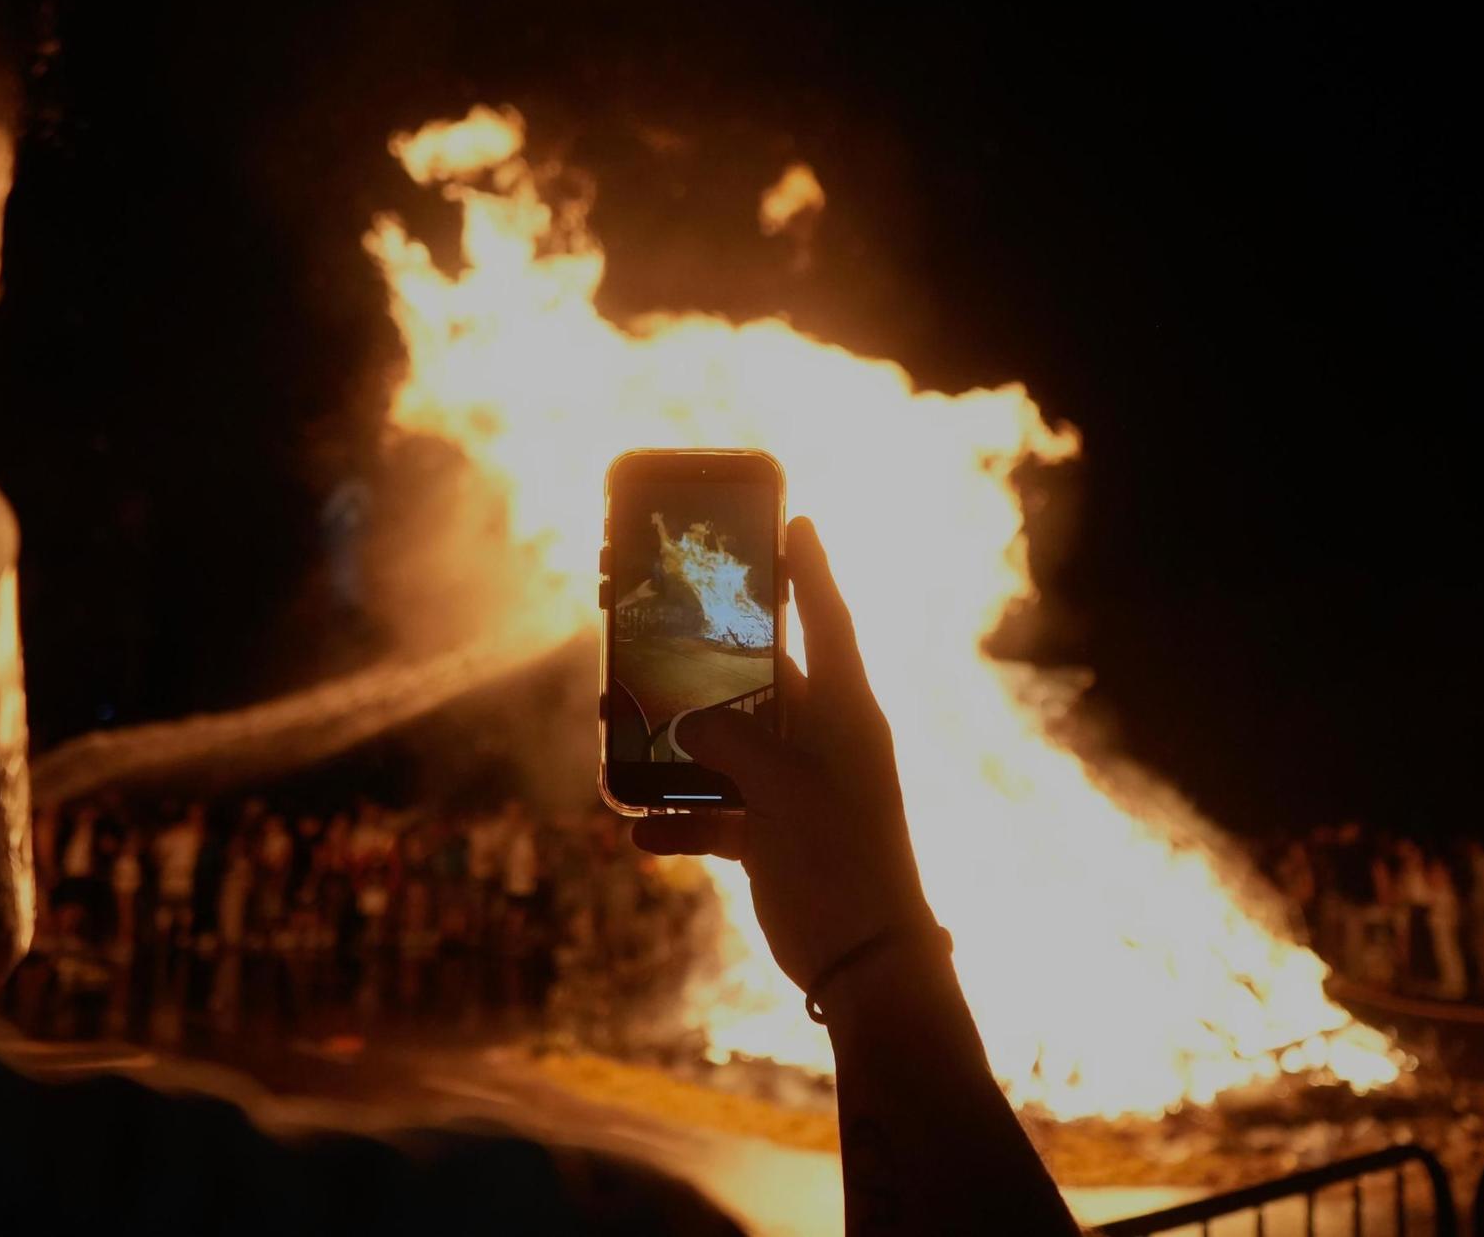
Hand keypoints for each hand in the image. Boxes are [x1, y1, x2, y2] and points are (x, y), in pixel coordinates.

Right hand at [634, 516, 932, 991]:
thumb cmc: (842, 863)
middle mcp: (824, 742)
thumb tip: (689, 722)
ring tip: (617, 723)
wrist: (866, 963)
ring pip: (725, 745)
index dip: (809, 569)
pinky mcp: (774, 837)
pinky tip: (638, 826)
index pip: (827, 620)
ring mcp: (797, 789)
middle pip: (759, 680)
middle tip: (661, 622)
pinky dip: (679, 817)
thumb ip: (734, 742)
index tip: (794, 519)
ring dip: (676, 742)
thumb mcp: (783, 789)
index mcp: (846, 714)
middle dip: (706, 660)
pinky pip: (717, 812)